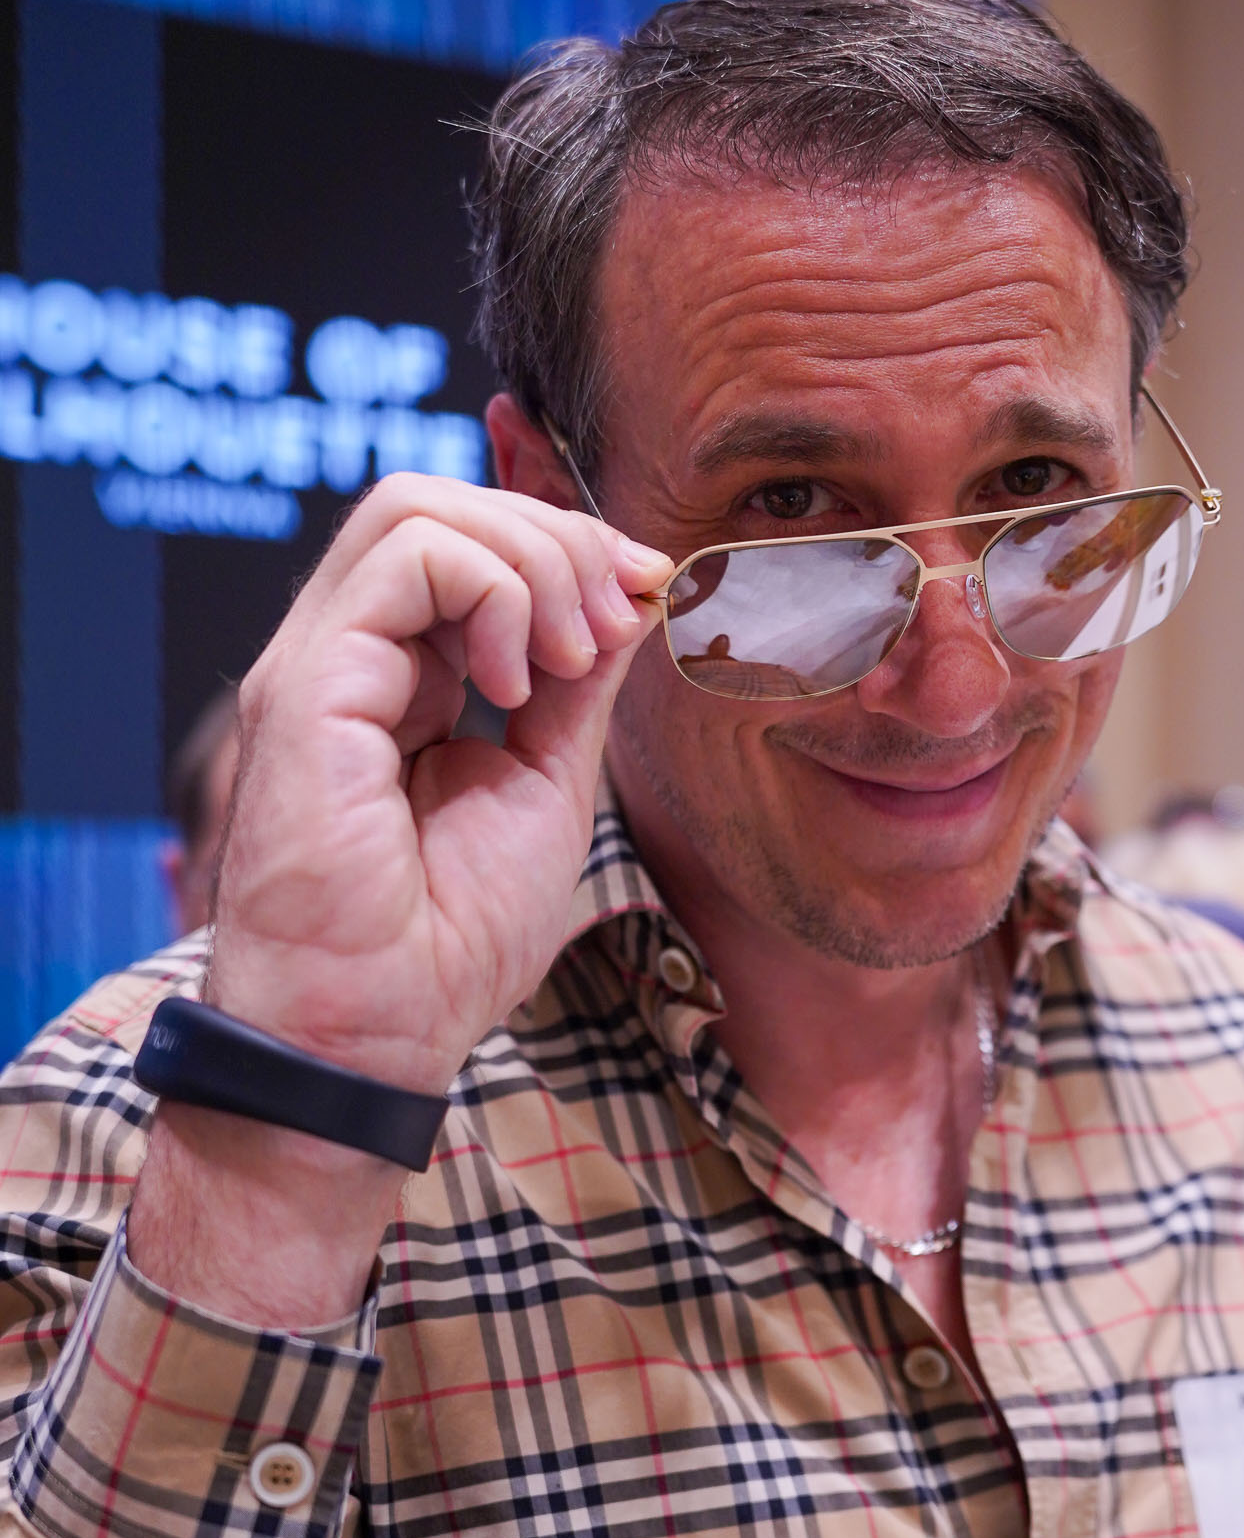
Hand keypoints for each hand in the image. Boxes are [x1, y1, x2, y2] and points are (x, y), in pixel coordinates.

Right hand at [129, 477, 668, 1326]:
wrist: (377, 1035)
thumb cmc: (448, 940)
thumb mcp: (550, 783)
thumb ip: (577, 684)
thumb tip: (630, 592)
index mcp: (401, 677)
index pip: (471, 541)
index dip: (570, 545)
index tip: (646, 598)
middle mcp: (349, 657)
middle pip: (442, 502)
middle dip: (558, 539)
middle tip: (613, 627)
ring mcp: (319, 664)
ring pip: (416, 507)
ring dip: (530, 560)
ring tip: (568, 656)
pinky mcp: (305, 685)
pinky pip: (405, 558)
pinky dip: (492, 594)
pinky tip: (517, 683)